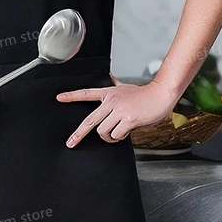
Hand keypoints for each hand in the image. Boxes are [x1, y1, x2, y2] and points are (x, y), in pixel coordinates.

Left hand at [56, 73, 176, 147]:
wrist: (161, 94)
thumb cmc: (145, 94)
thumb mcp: (125, 88)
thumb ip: (116, 89)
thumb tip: (111, 79)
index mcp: (109, 93)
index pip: (86, 93)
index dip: (71, 96)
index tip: (59, 98)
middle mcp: (111, 101)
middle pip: (89, 120)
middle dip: (78, 134)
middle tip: (70, 143)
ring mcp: (119, 110)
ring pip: (103, 131)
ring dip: (109, 137)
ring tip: (118, 132)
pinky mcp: (127, 119)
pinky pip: (116, 135)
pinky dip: (121, 137)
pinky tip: (127, 131)